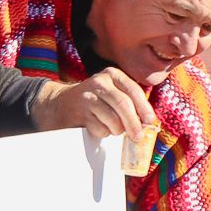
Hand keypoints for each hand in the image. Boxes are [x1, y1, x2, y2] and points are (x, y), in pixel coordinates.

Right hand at [31, 67, 156, 141]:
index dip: (144, 107)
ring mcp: (87, 96)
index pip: (133, 90)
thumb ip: (129, 102)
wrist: (61, 104)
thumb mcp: (112, 94)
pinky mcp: (79, 112)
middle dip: (133, 123)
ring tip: (113, 128)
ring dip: (116, 130)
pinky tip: (97, 126)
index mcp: (112, 75)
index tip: (149, 121)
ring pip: (112, 119)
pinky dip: (103, 133)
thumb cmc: (94, 102)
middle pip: (123, 104)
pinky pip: (100, 128)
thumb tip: (147, 121)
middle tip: (137, 136)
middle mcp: (99, 82)